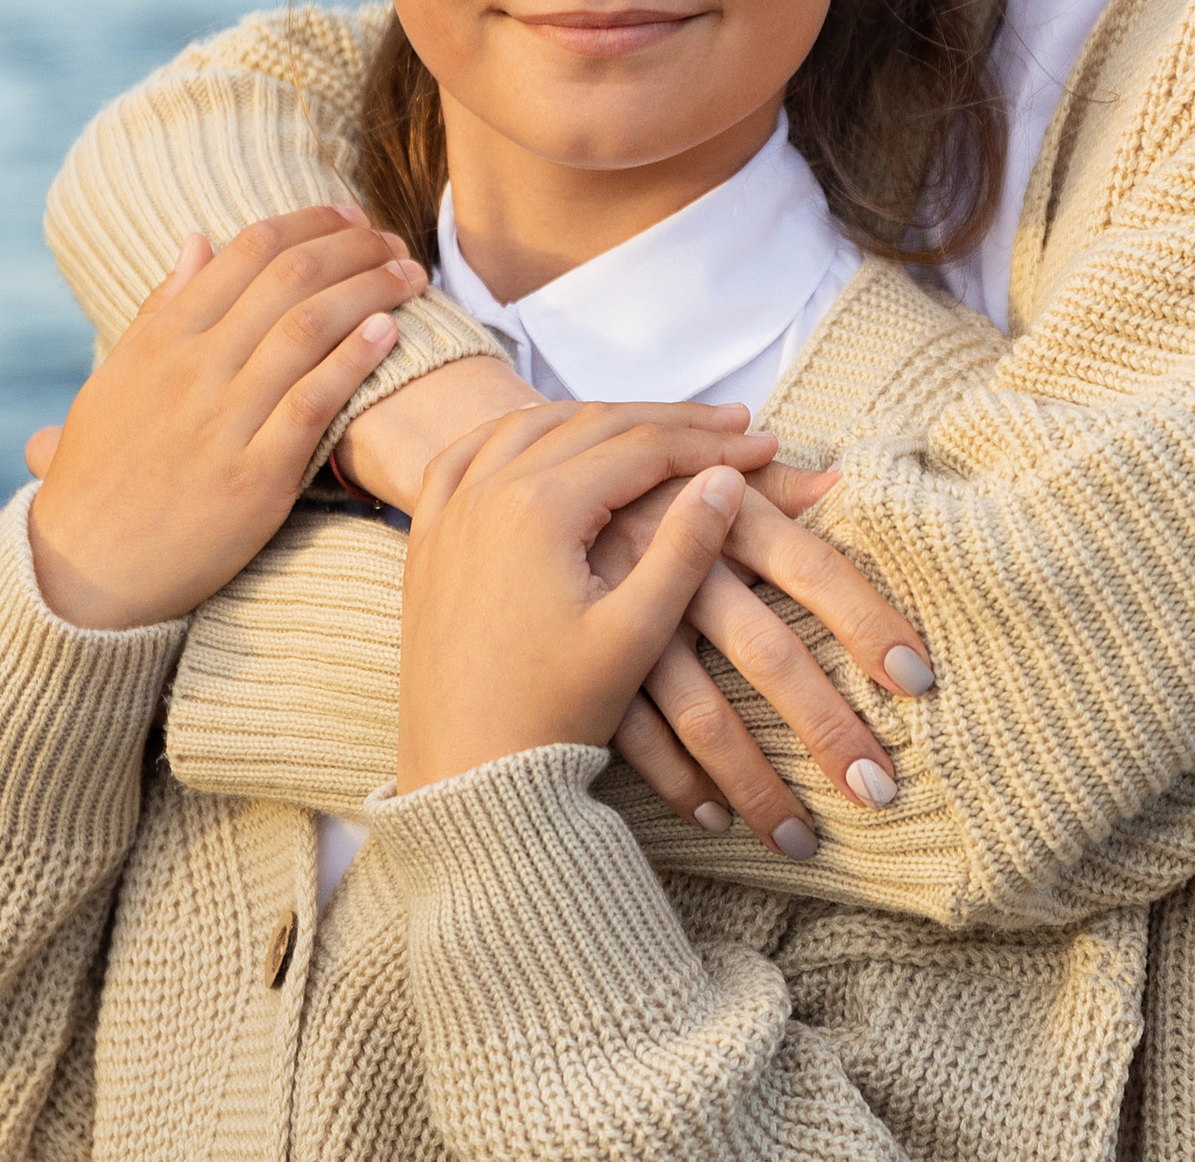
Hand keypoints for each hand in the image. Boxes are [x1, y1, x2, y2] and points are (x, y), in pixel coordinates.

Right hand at [22, 207, 425, 628]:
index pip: (247, 252)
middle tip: (392, 240)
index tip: (351, 217)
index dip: (310, 224)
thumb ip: (160, 309)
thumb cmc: (101, 472)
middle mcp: (193, 371)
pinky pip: (313, 403)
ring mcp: (223, 423)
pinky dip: (354, 359)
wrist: (83, 573)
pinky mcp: (253, 479)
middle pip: (289, 279)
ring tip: (408, 275)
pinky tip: (388, 332)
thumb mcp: (116, 380)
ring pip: (308, 329)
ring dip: (368, 291)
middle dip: (352, 247)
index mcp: (162, 340)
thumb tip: (198, 240)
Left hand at [334, 360, 936, 850]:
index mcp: (541, 507)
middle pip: (594, 424)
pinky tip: (546, 436)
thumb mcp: (634, 634)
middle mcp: (488, 490)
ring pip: (532, 426)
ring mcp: (450, 510)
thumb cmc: (553, 715)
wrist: (463, 778)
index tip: (766, 445)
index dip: (712, 444)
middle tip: (732, 423)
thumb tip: (726, 478)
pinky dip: (519, 431)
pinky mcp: (428, 537)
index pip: (644, 448)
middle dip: (670, 420)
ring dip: (600, 417)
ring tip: (657, 424)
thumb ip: (684, 548)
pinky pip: (468, 453)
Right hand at [595, 468, 932, 851]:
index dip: (868, 619)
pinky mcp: (589, 665)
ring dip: (757, 782)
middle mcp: (680, 568)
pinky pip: (637, 739)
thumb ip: (774, 483)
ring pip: (703, 716)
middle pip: (767, 652)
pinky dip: (676, 783)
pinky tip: (716, 821)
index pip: (813, 566)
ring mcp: (630, 623)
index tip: (919, 680)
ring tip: (804, 840)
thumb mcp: (702, 472)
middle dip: (827, 725)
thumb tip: (847, 482)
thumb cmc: (642, 491)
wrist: (523, 504)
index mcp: (723, 515)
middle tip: (881, 788)